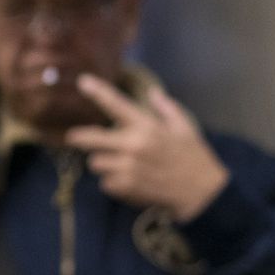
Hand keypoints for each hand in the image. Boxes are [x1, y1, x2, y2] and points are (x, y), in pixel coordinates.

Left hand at [65, 74, 229, 221]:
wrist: (202, 193)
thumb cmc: (194, 157)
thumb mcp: (185, 127)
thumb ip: (166, 108)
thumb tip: (153, 92)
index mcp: (147, 127)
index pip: (116, 105)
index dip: (97, 92)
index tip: (82, 81)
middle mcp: (133, 145)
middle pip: (91, 139)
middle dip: (79, 137)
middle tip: (73, 137)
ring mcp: (128, 167)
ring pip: (96, 162)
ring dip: (102, 162)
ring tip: (115, 163)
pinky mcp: (126, 187)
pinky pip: (105, 182)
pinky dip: (111, 182)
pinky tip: (125, 180)